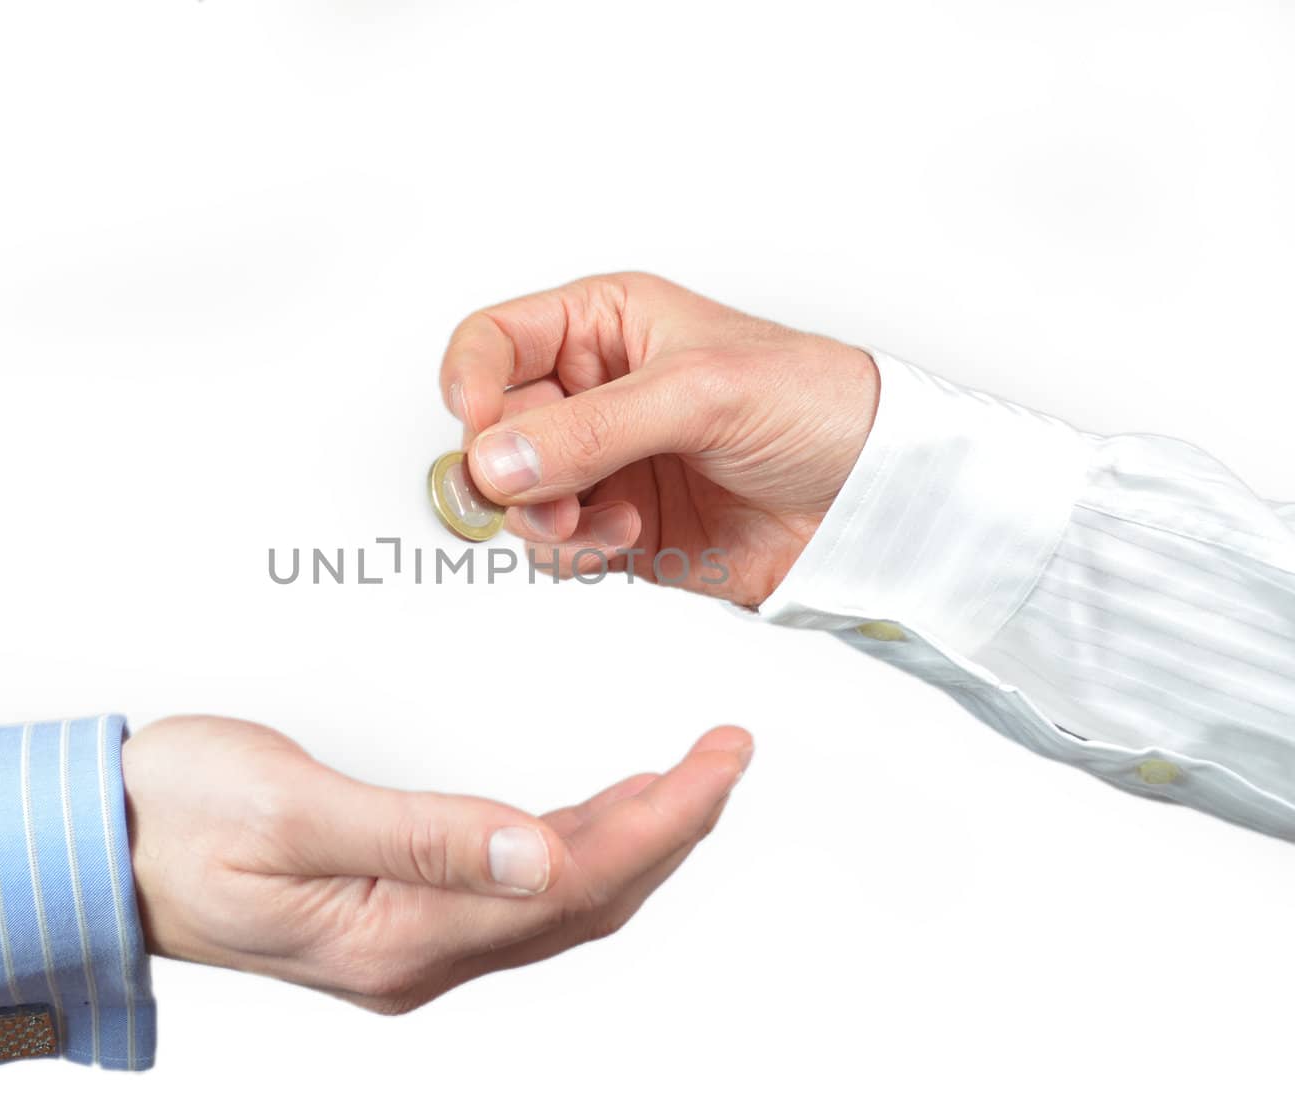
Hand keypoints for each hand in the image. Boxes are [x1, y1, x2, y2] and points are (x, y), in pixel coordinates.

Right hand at [122, 715, 750, 1013]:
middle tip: (727, 756)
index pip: (572, 883)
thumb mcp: (291, 813)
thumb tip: (540, 854)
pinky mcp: (390, 916)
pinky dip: (572, 848)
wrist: (91, 847)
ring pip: (555, 901)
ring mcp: (405, 943)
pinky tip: (592, 815)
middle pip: (584, 901)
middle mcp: (414, 955)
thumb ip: (422, 836)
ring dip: (630, 841)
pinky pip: (513, 895)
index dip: (662, 822)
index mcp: (398, 935)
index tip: (719, 761)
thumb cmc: (171, 819)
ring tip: (687, 778)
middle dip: (670, 829)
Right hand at [439, 272, 879, 605]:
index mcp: (605, 325)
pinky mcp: (619, 527)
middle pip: (493, 429)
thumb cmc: (813, 405)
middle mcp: (593, 391)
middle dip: (508, 469)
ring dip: (541, 519)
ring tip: (598, 524)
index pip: (494, 342)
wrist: (875, 498)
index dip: (471, 384)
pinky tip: (625, 539)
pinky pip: (555, 547)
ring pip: (515, 497)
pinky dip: (572, 553)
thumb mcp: (700, 394)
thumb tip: (494, 461)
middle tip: (543, 495)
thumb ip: (593, 428)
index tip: (479, 430)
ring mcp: (604, 463)